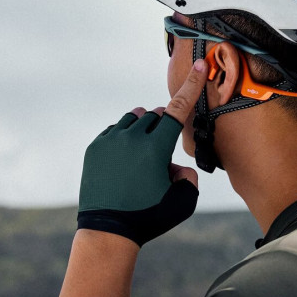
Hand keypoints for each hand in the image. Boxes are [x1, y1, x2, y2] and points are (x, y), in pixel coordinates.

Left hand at [77, 60, 208, 246]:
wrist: (108, 231)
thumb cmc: (149, 217)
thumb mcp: (183, 203)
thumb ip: (189, 179)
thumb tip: (177, 167)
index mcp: (156, 148)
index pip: (178, 110)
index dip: (192, 86)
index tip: (201, 66)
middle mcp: (132, 138)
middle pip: (155, 116)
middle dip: (163, 126)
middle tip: (161, 151)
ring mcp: (111, 141)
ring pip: (133, 119)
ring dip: (143, 128)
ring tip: (143, 150)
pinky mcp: (95, 148)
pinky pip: (114, 131)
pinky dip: (123, 138)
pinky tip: (125, 158)